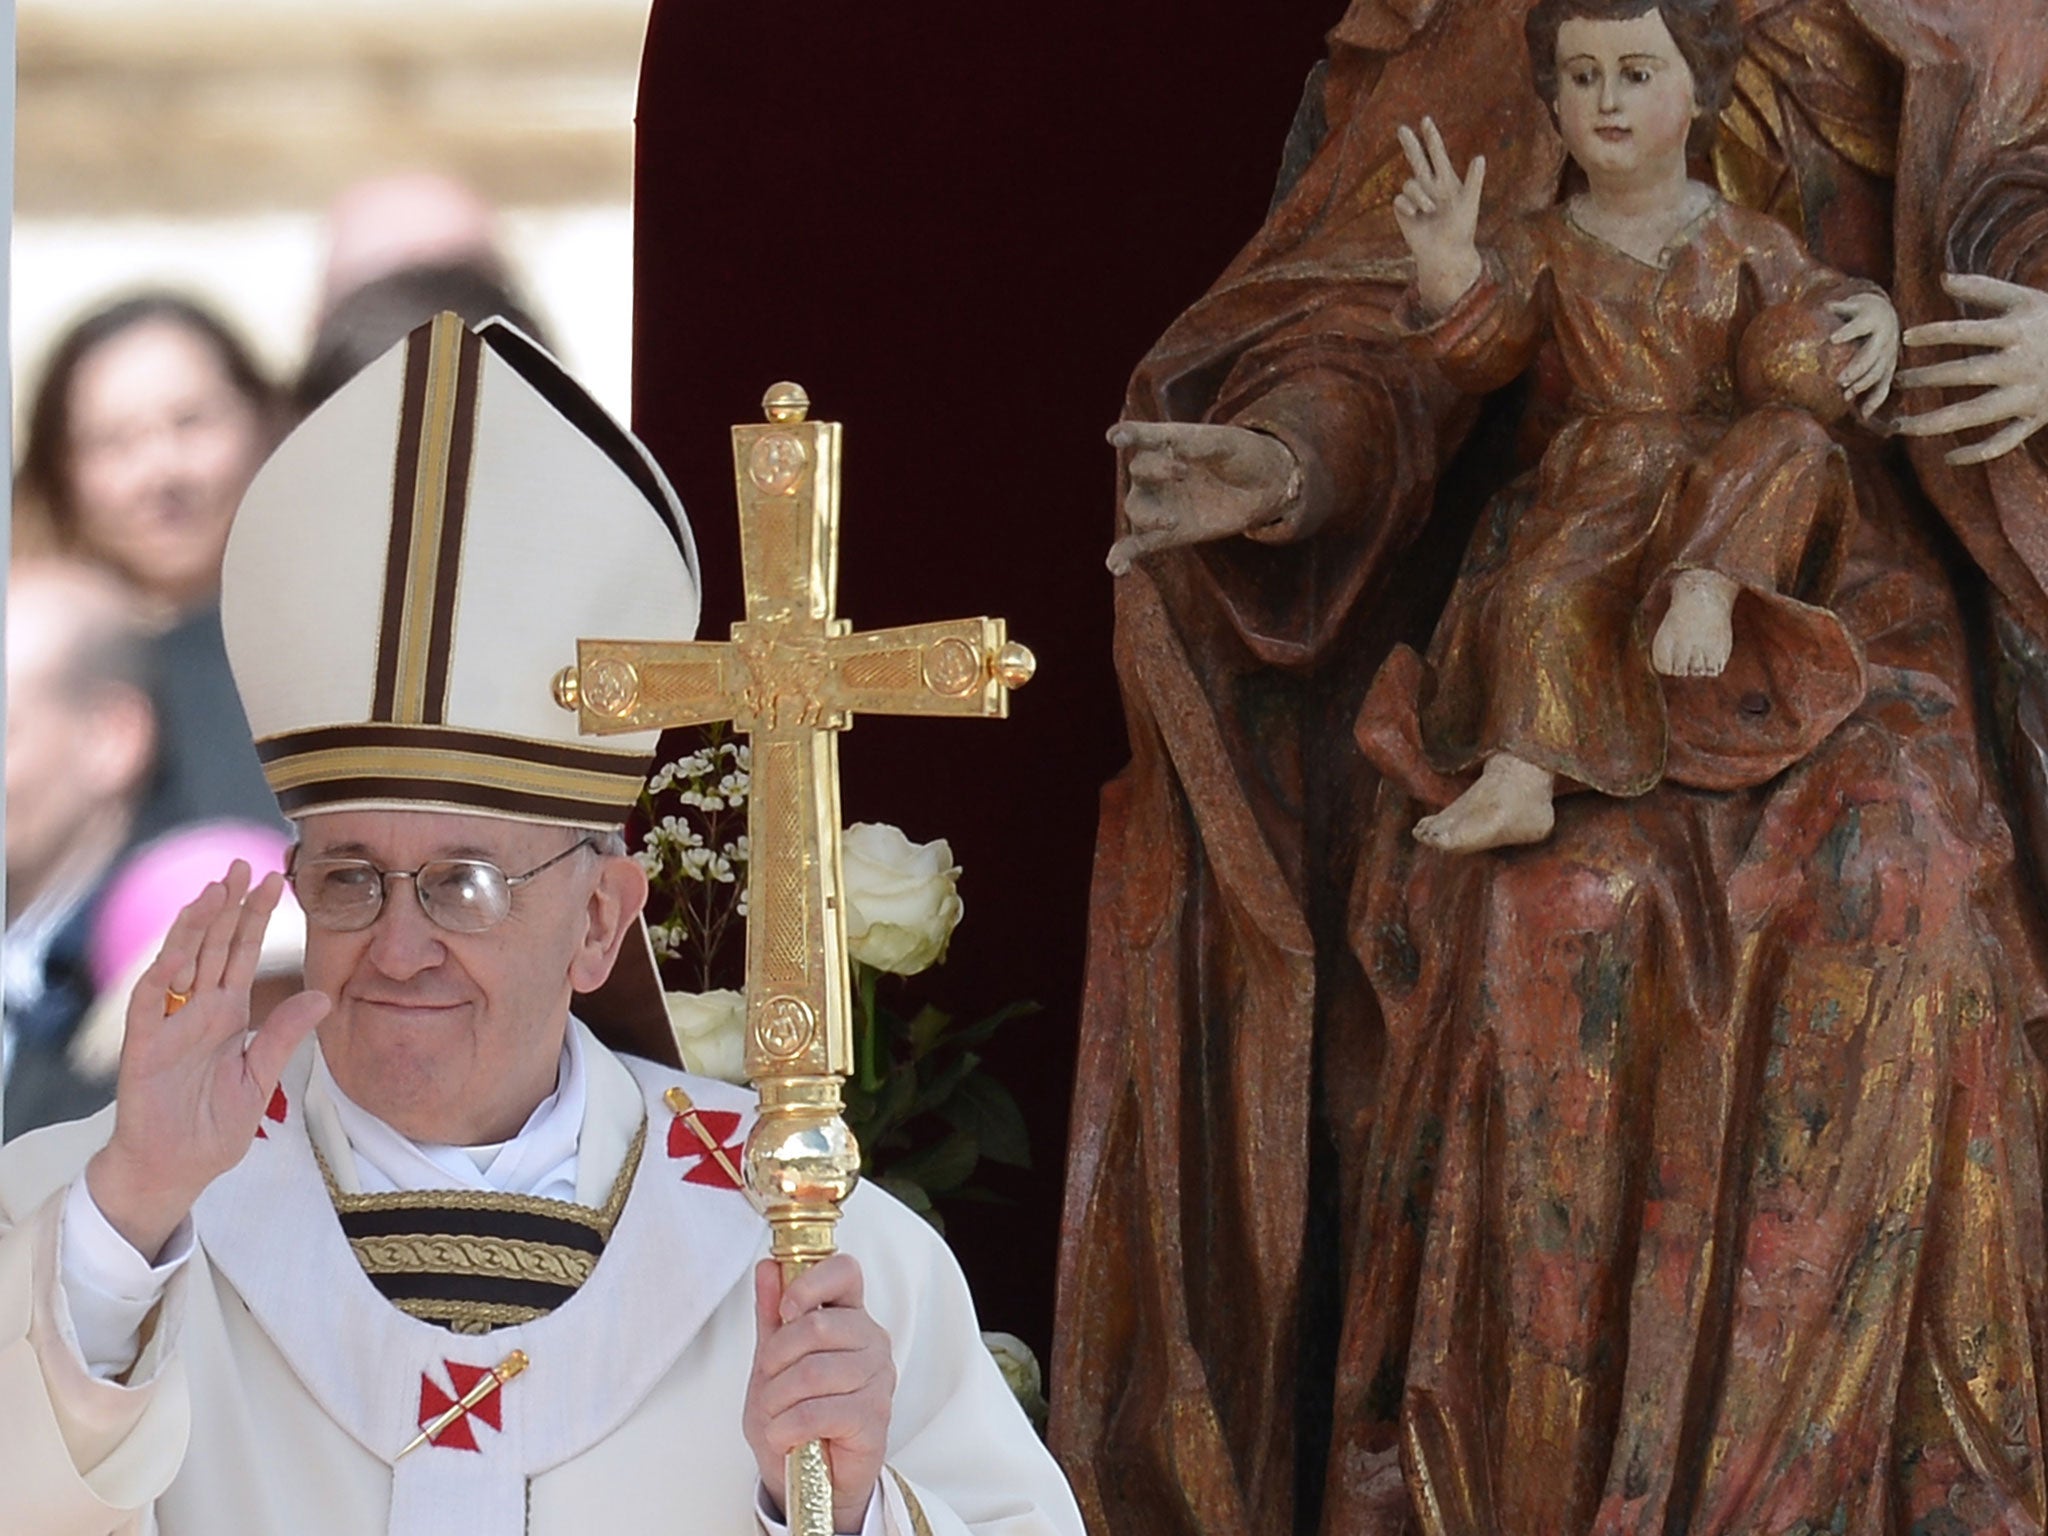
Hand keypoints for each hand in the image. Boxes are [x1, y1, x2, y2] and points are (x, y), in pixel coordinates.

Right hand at [84, 862, 330, 1261]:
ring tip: (213, 890)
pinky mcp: (145, 1046)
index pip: (244, 955)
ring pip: (181, 962)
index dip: (256, 918)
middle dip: (228, 906)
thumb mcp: (262, 1078)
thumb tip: (323, 996)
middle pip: (215, 946)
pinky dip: (163, 973)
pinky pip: (151, 1002)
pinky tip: (180, 948)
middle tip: (243, 864)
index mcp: (229, 1014)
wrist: (178, 1168)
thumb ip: (285, 1036)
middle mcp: (199, 1010)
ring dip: (195, 926)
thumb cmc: (215, 1126)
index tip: (274, 880)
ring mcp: (170, 1024)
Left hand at [745, 1254, 895, 1533]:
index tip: (786, 1309)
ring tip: (774, 1416)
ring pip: (813, 1371)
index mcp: (848, 1316)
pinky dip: (787, 1426)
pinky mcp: (875, 1416)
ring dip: (778, 1399)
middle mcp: (871, 1339)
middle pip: (818, 1324)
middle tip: (769, 1382)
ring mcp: (878, 1377)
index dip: (811, 1281)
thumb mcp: (772, 1364)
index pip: (844, 1271)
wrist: (807, 1479)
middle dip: (777, 1357)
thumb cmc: (792, 1414)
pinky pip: (818, 1411)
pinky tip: (784, 1435)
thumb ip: (772, 1316)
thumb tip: (767, 1267)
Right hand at [1106, 421, 1299, 573]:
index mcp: (1167, 443)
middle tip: (1183, 472)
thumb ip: (1200, 445)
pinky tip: (1118, 568)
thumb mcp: (1227, 443)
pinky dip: (1123, 556)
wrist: (1264, 488)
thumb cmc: (1241, 457)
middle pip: (1138, 471)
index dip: (1127, 435)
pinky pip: (1136, 546)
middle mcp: (1155, 473)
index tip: (1116, 437)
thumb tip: (1177, 450)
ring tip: (1172, 521)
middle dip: (1155, 471)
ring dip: (1148, 516)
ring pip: (1136, 509)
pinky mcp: (1166, 535)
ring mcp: (1158, 504)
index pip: (1142, 436)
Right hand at [1392, 117, 1485, 314]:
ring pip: (1410, 183)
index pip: (1437, 154)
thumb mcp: (1470, 203)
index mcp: (1446, 180)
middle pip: (1417, 159)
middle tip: (1402, 128)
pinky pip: (1401, 199)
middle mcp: (1429, 186)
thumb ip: (1474, 180)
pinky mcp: (1404, 211)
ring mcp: (1416, 199)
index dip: (1431, 138)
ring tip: (1431, 210)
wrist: (1446, 254)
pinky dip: (1409, 205)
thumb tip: (1480, 157)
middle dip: (1410, 144)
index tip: (1425, 120)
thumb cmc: (1462, 230)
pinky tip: (1417, 215)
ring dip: (1420, 195)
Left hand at [1829, 291, 1898, 415]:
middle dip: (1856, 368)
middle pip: (1871, 354)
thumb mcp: (1850, 306)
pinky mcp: (1889, 368)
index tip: (1832, 339)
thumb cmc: (1859, 311)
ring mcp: (1889, 355)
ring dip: (1863, 385)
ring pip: (1878, 372)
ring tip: (1845, 396)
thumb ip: (1836, 308)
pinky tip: (1865, 415)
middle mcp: (1884, 338)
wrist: (1886, 315)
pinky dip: (1875, 401)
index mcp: (1871, 320)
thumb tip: (1822, 306)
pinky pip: (1884, 386)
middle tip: (1839, 380)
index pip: (1859, 326)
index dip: (1847, 332)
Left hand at [1896, 272, 2047, 464]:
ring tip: (1899, 425)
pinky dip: (1977, 453)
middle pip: (1965, 373)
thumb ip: (1984, 289)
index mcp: (2017, 332)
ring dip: (1934, 423)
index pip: (1967, 331)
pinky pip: (2004, 442)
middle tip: (1896, 380)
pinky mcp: (2036, 419)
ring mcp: (2028, 396)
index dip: (1934, 333)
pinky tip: (1947, 456)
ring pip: (1975, 414)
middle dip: (1926, 378)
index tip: (1905, 337)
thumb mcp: (2026, 299)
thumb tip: (1942, 277)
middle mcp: (2021, 365)